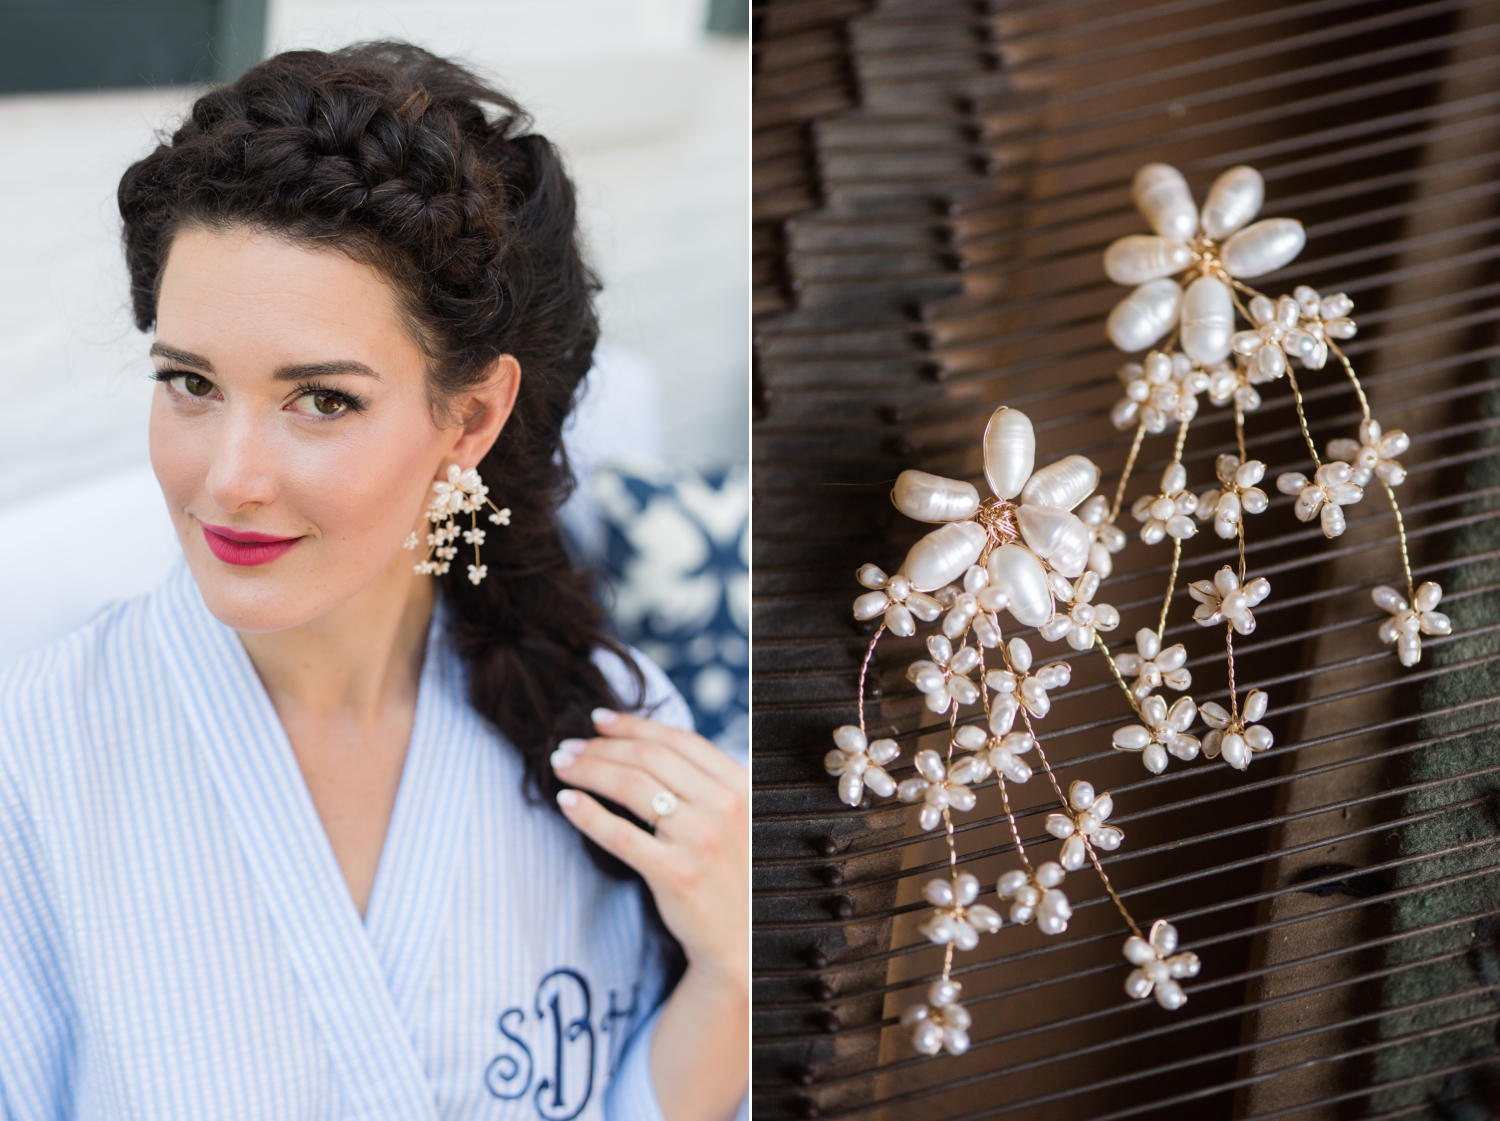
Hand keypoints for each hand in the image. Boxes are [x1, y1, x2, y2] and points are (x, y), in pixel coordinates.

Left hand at [551, 709, 747, 1120]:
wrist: (744, 940)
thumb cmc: (733, 874)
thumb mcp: (737, 818)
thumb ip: (705, 783)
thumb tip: (646, 743)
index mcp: (740, 785)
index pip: (678, 741)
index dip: (633, 725)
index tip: (599, 720)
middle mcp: (723, 807)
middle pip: (649, 759)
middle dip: (602, 747)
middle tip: (569, 747)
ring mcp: (700, 840)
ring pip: (630, 787)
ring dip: (588, 770)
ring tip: (562, 767)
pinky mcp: (674, 874)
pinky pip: (619, 835)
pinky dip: (588, 813)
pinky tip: (567, 803)